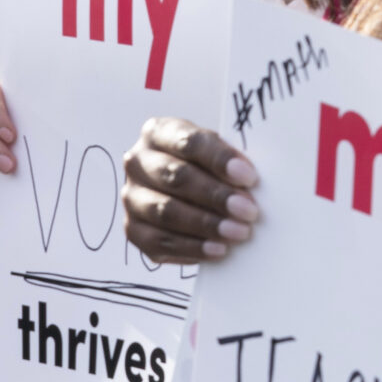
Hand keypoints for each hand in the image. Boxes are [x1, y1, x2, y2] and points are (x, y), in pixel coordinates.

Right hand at [119, 118, 259, 263]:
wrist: (183, 190)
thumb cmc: (204, 167)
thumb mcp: (215, 153)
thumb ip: (227, 162)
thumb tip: (248, 183)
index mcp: (158, 132)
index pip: (188, 142)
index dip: (219, 160)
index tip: (248, 177)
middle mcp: (137, 162)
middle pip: (175, 177)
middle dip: (215, 195)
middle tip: (248, 210)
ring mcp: (132, 197)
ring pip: (165, 212)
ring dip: (206, 224)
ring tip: (238, 232)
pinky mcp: (133, 229)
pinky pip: (160, 243)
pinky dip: (192, 248)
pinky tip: (218, 249)